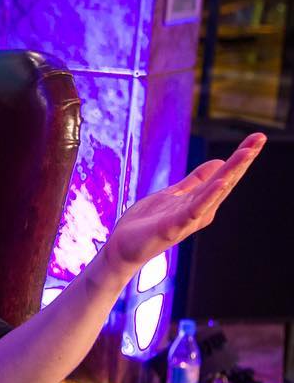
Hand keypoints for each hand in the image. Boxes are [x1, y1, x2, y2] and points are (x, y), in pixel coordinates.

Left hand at [101, 131, 266, 276]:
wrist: (122, 247)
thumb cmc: (146, 223)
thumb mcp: (173, 195)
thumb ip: (194, 182)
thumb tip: (218, 163)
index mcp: (200, 201)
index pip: (224, 175)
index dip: (241, 156)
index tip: (258, 136)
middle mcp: (200, 211)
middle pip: (225, 180)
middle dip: (243, 159)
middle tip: (260, 137)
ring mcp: (188, 219)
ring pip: (214, 192)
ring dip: (231, 172)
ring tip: (247, 153)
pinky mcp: (174, 227)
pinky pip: (194, 210)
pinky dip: (209, 196)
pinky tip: (221, 181)